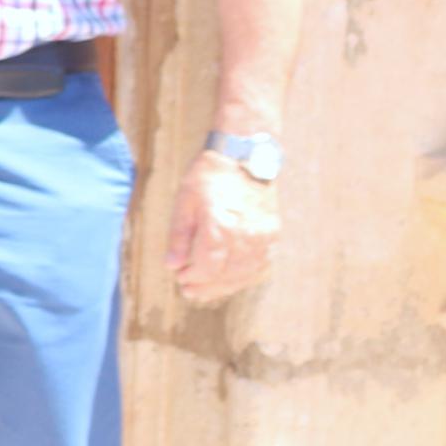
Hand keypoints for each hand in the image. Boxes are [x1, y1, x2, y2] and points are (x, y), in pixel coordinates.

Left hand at [166, 150, 279, 303]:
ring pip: (244, 274)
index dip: (192, 277)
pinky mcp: (273, 233)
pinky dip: (243, 275)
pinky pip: (259, 264)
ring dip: (225, 286)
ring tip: (207, 289)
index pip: (207, 268)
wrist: (244, 154)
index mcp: (219, 226)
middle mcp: (245, 235)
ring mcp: (262, 236)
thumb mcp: (184, 201)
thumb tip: (172, 266)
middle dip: (206, 286)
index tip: (180, 278)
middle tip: (190, 291)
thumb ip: (179, 236)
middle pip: (226, 275)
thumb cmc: (209, 175)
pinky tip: (230, 277)